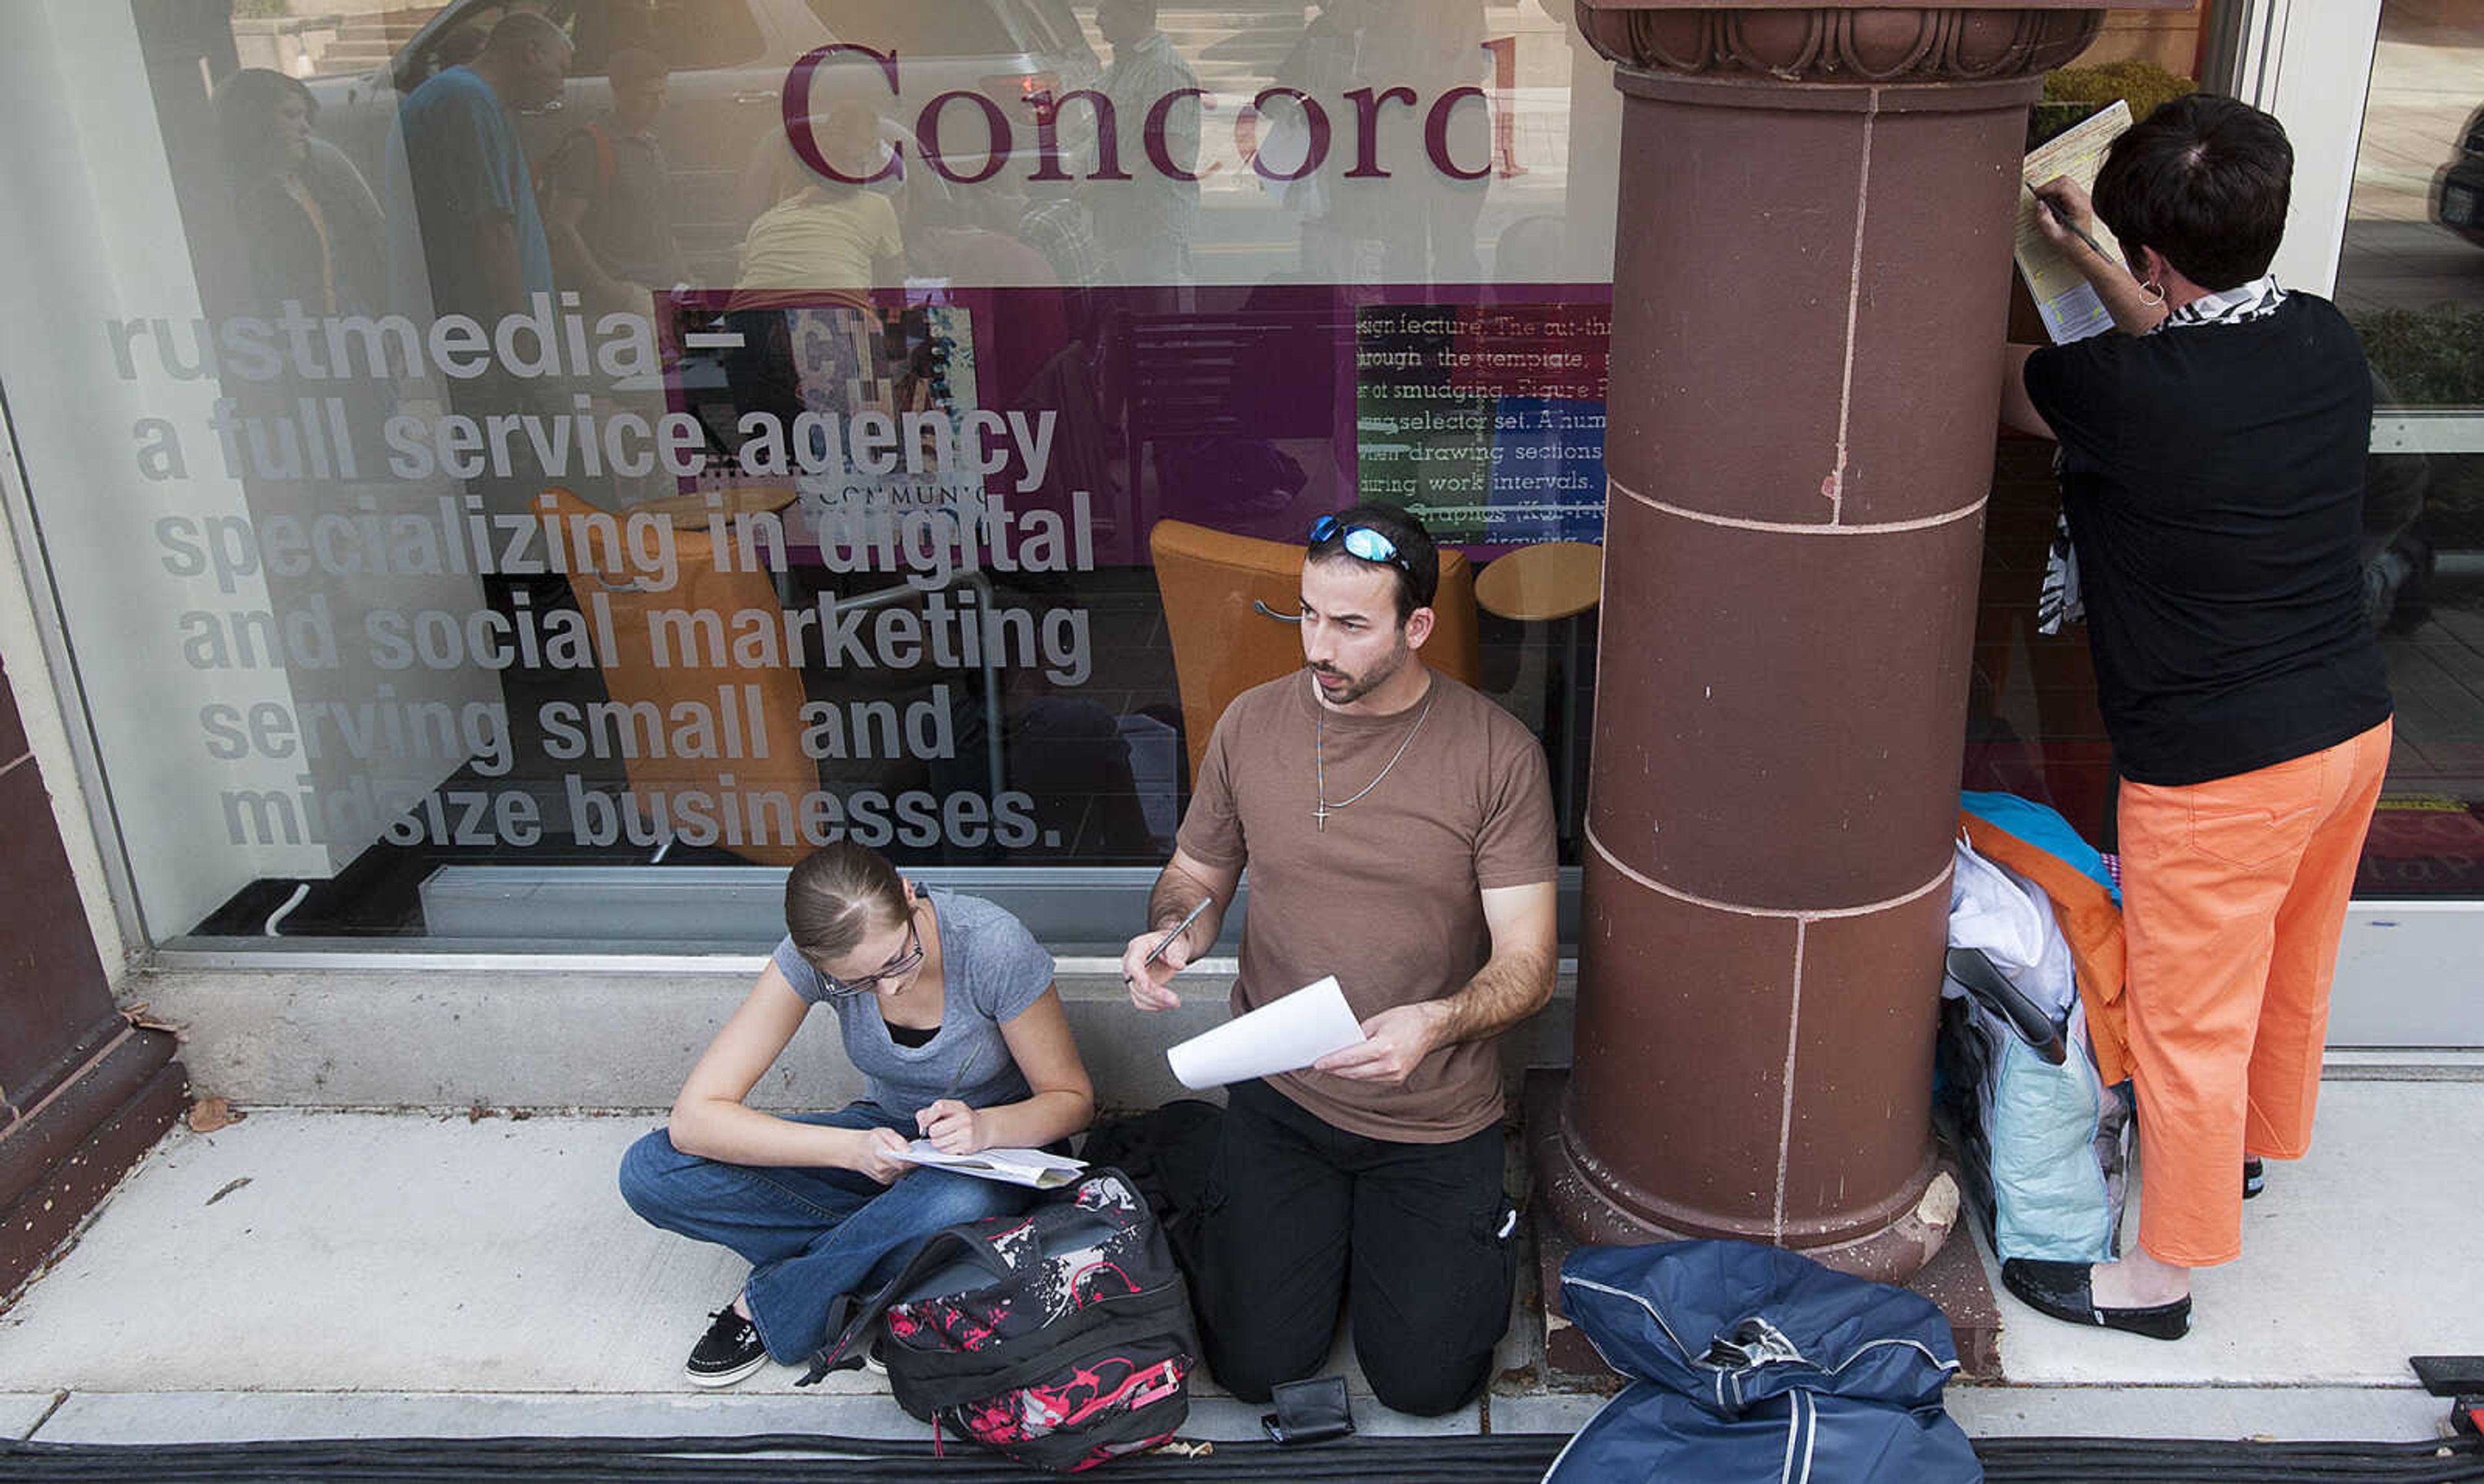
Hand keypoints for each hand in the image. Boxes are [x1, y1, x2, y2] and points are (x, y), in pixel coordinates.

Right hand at [852, 1125, 912, 1184]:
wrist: (853, 1151)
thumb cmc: (868, 1140)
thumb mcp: (883, 1132)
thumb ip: (897, 1141)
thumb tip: (910, 1150)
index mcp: (880, 1157)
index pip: (903, 1162)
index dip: (915, 1159)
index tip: (922, 1154)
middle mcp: (882, 1170)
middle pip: (906, 1168)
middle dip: (913, 1160)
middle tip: (918, 1152)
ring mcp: (883, 1177)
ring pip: (904, 1172)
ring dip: (908, 1165)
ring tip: (909, 1155)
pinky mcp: (885, 1181)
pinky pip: (899, 1175)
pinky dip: (903, 1168)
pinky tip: (901, 1161)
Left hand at [916, 1098, 986, 1153]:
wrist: (983, 1128)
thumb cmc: (961, 1119)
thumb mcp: (949, 1109)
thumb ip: (930, 1113)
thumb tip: (921, 1126)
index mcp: (958, 1106)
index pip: (939, 1107)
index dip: (927, 1117)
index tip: (926, 1122)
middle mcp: (964, 1119)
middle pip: (934, 1130)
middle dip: (932, 1133)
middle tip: (938, 1131)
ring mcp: (967, 1133)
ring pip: (937, 1142)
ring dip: (937, 1142)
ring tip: (945, 1137)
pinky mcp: (967, 1147)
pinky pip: (945, 1151)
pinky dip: (945, 1149)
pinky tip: (952, 1143)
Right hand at [1121, 927, 1189, 1011]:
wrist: (1173, 948)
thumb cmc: (1171, 942)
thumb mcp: (1176, 942)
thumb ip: (1175, 953)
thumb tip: (1177, 965)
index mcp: (1138, 947)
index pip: (1132, 965)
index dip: (1139, 978)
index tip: (1150, 988)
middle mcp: (1132, 962)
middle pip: (1135, 984)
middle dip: (1154, 995)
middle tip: (1173, 1000)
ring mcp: (1134, 976)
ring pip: (1137, 995)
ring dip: (1156, 1002)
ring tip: (1174, 1002)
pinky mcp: (1139, 987)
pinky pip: (1141, 1001)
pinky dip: (1153, 1005)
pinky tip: (1166, 1003)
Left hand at [1312, 1002, 1448, 1084]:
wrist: (1431, 1028)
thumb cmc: (1405, 1019)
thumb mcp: (1377, 1021)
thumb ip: (1358, 1036)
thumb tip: (1340, 1046)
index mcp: (1385, 1047)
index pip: (1351, 1057)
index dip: (1332, 1061)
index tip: (1318, 1063)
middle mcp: (1391, 1065)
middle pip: (1353, 1072)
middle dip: (1334, 1069)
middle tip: (1320, 1065)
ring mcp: (1395, 1075)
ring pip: (1361, 1078)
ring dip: (1345, 1073)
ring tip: (1330, 1067)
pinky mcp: (1397, 1079)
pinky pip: (1371, 1079)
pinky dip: (1359, 1074)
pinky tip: (1348, 1069)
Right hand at [2030, 176, 2095, 250]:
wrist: (2083, 250)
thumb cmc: (2071, 245)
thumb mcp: (2054, 235)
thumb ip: (2044, 219)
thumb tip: (2040, 204)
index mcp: (2079, 207)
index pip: (2063, 186)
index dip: (2046, 188)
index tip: (2036, 194)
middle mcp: (2084, 200)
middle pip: (2065, 180)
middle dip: (2049, 186)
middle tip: (2039, 197)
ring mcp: (2084, 199)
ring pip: (2066, 182)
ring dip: (2053, 189)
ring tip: (2046, 203)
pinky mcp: (2081, 200)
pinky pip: (2068, 189)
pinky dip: (2057, 193)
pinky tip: (2053, 205)